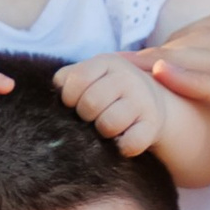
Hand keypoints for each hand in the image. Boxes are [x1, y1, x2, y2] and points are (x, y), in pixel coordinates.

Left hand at [54, 48, 186, 162]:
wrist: (150, 101)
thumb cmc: (107, 90)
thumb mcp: (89, 75)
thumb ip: (66, 79)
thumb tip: (57, 93)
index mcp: (106, 62)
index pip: (76, 79)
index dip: (69, 97)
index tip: (74, 103)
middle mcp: (127, 77)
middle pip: (90, 103)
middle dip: (85, 116)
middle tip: (92, 117)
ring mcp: (143, 100)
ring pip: (108, 124)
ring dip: (102, 132)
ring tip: (106, 127)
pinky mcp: (153, 124)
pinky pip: (131, 143)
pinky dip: (122, 147)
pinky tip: (121, 140)